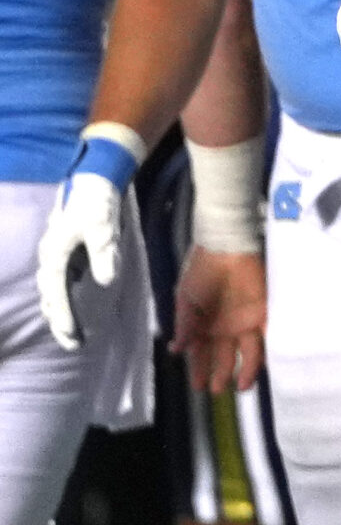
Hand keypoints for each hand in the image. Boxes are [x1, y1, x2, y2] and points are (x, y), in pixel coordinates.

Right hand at [36, 170, 121, 349]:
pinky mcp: (65, 252)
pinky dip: (63, 298)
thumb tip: (105, 282)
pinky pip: (60, 282)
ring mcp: (55, 255)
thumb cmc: (96, 202)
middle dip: (59, 321)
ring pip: (52, 291)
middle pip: (50, 297)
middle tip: (71, 344)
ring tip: (70, 333)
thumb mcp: (103, 228)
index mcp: (54, 254)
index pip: (56, 293)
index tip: (71, 336)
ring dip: (59, 312)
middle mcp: (50, 258)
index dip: (63, 316)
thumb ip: (104, 253)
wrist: (94, 180)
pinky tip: (71, 307)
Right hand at [172, 249, 267, 392]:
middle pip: (224, 357)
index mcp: (204, 327)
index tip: (198, 387)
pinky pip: (267, 334)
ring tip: (242, 386)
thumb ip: (185, 325)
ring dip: (245, 369)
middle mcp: (224, 328)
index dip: (199, 370)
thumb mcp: (186, 299)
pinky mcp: (263, 311)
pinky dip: (267, 349)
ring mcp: (245, 321)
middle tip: (219, 390)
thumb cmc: (201, 273)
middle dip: (221, 374)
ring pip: (247, 351)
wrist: (225, 248)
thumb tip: (176, 350)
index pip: (201, 355)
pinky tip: (263, 365)